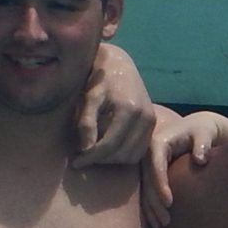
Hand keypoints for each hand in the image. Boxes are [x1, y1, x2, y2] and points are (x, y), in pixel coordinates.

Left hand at [71, 47, 153, 169]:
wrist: (118, 65)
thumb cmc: (98, 79)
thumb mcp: (89, 97)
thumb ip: (86, 122)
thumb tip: (86, 149)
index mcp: (128, 108)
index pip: (109, 145)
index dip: (90, 157)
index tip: (75, 162)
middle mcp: (144, 116)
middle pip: (121, 153)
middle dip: (100, 160)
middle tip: (82, 159)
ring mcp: (151, 120)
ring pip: (132, 156)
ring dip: (112, 160)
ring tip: (94, 155)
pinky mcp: (152, 123)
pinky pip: (139, 150)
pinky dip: (124, 155)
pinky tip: (108, 150)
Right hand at [141, 110, 227, 227]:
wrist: (195, 128)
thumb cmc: (202, 131)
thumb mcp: (204, 133)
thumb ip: (203, 144)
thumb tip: (200, 159)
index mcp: (158, 141)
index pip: (155, 164)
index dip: (160, 183)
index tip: (169, 202)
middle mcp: (148, 153)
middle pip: (147, 180)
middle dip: (155, 202)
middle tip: (166, 221)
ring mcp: (146, 164)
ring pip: (145, 188)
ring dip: (151, 208)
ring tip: (161, 225)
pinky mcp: (149, 173)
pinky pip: (147, 191)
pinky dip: (150, 207)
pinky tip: (155, 222)